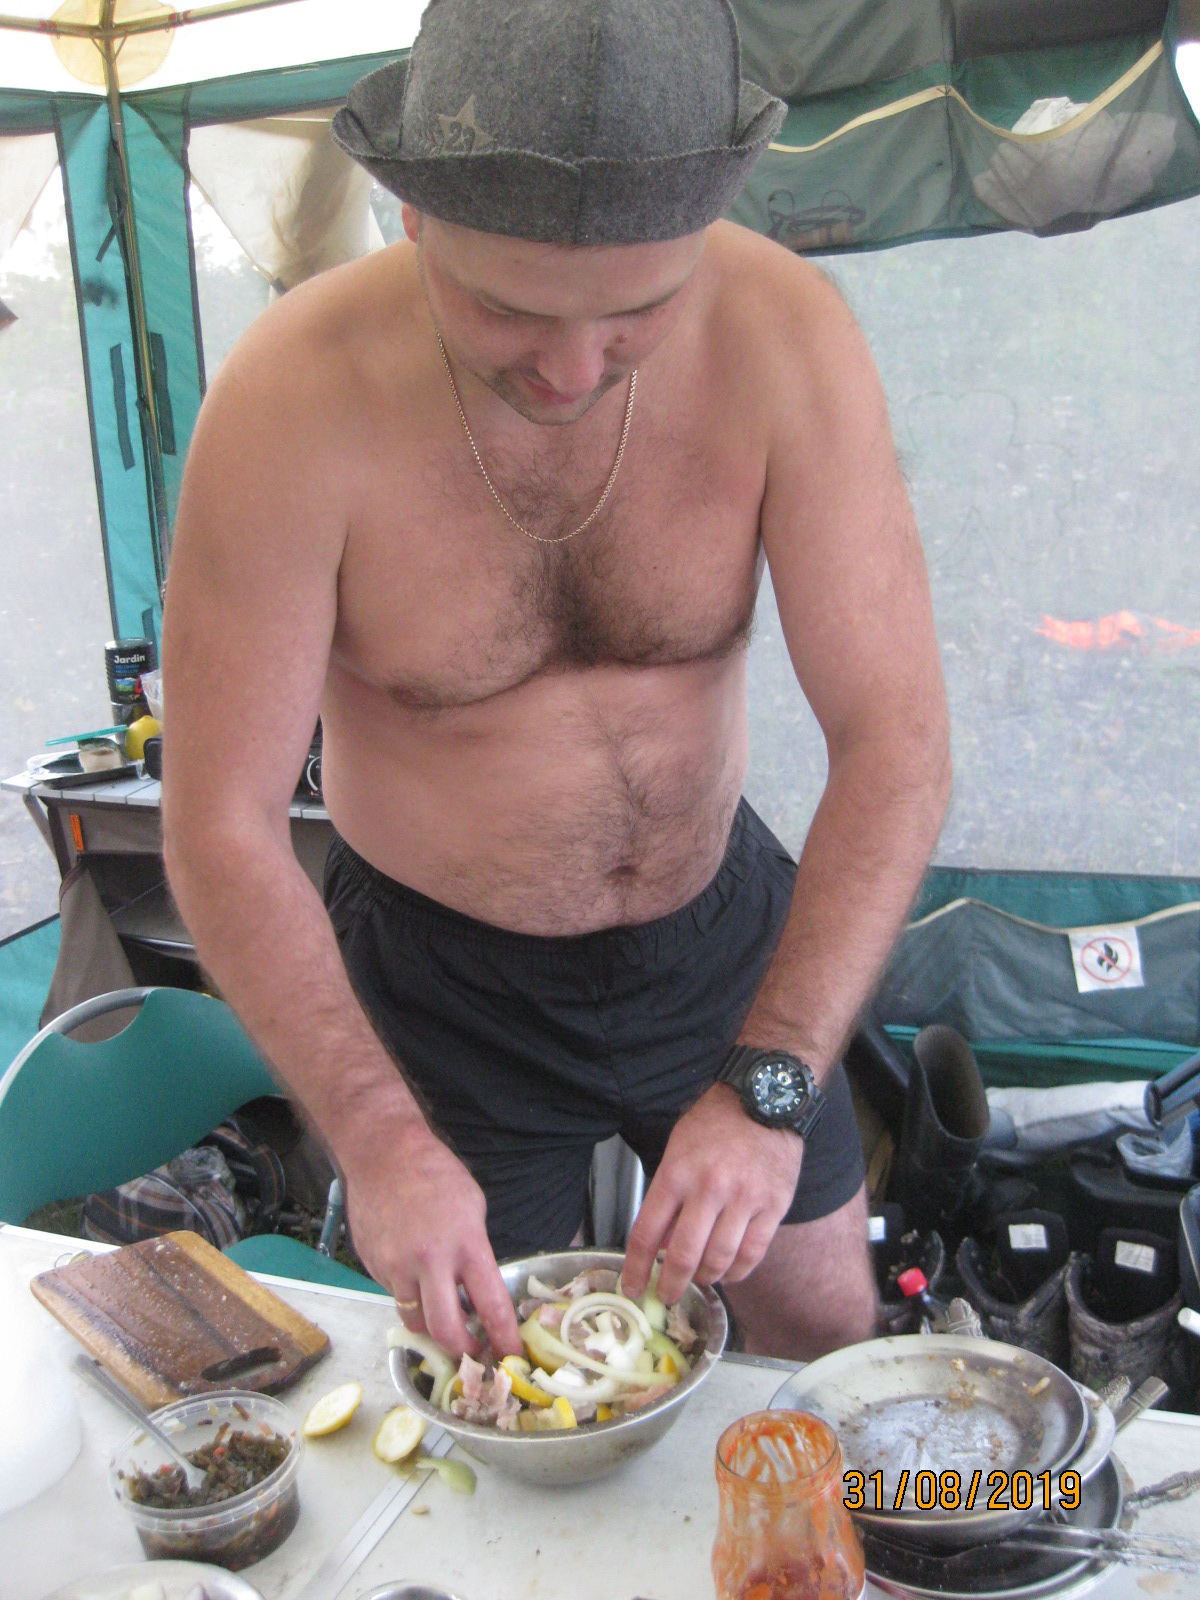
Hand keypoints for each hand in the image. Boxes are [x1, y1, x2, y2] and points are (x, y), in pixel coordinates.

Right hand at [340, 1117, 522, 1359]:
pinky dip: (409, 1294)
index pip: (491, 1304)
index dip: (504, 1338)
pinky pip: (395, 1294)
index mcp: (466, 1244)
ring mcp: (396, 1267)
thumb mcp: (472, 1207)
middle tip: (473, 1353)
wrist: (383, 1154)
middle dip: (463, 1351)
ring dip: (431, 1327)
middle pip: (445, 1331)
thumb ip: (475, 1251)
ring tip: (443, 1316)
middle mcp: (430, 1261)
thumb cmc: (434, 1173)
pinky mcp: (373, 1266)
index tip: (512, 1357)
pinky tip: (414, 1273)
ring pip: (415, 1320)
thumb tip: (476, 1289)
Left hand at [621, 1084, 803, 1303]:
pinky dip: (737, 1272)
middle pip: (684, 1255)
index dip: (636, 1268)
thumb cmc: (716, 1123)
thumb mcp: (678, 1150)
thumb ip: (669, 1197)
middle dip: (671, 1284)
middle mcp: (709, 1187)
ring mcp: (744, 1198)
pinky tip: (727, 1272)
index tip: (632, 1287)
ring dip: (705, 1279)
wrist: (766, 1098)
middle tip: (667, 1295)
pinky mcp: (773, 1206)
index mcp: (677, 1172)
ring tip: (699, 1279)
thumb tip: (662, 1246)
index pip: (647, 1232)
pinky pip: (752, 1254)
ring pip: (719, 1260)